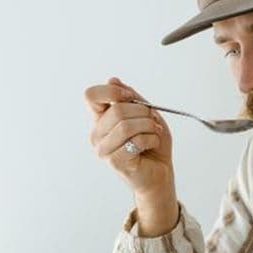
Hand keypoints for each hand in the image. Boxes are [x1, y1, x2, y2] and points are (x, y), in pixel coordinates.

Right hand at [84, 77, 172, 198]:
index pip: (91, 96)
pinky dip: (151, 139)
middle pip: (116, 110)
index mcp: (101, 119)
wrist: (161, 173)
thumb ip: (131, 98)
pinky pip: (135, 141)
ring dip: (149, 126)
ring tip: (154, 132)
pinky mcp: (115, 162)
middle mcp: (97, 134)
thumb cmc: (152, 145)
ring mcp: (103, 149)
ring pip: (126, 126)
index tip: (131, 98)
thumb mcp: (146, 114)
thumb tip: (113, 80)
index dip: (113, 92)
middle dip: (143, 112)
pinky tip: (153, 144)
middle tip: (153, 121)